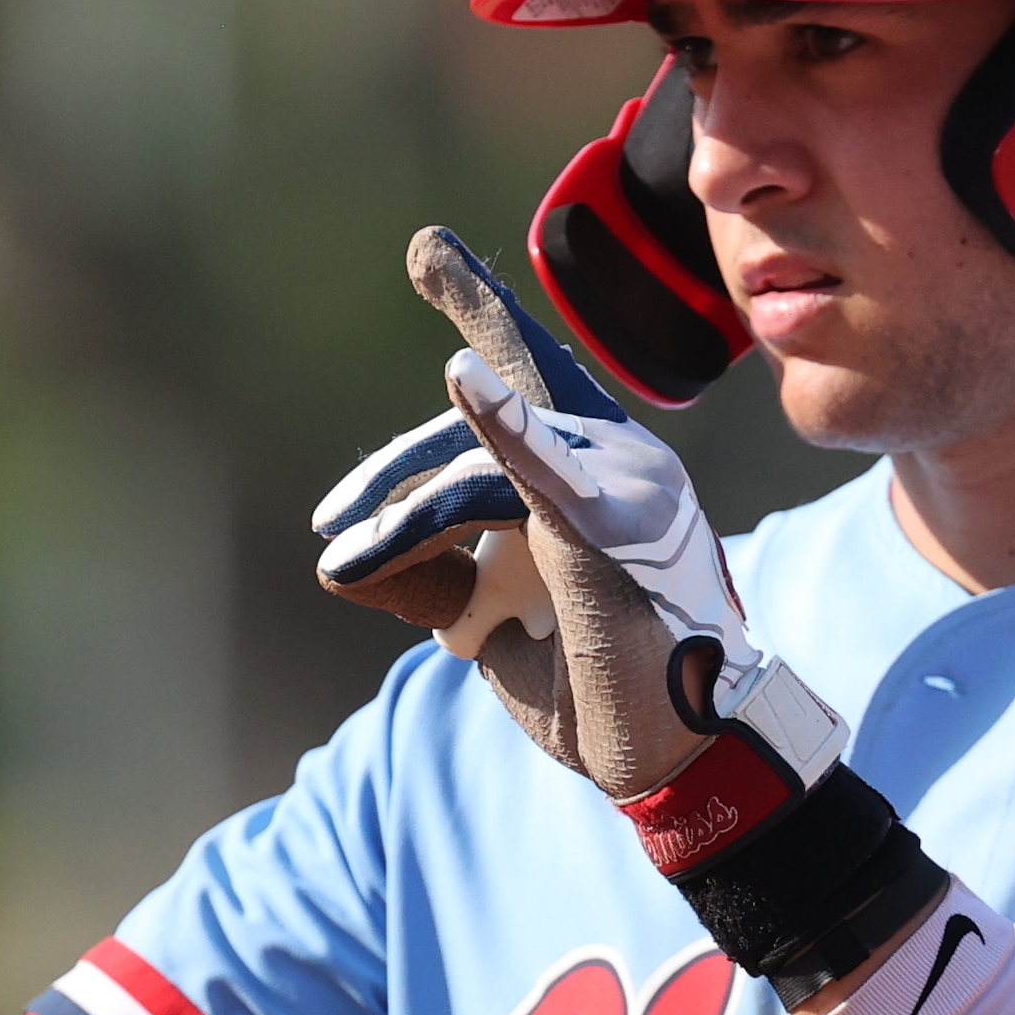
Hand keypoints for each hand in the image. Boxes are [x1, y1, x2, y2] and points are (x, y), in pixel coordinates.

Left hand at [313, 228, 843, 821]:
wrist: (678, 763)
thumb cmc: (602, 696)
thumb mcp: (496, 624)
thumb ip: (441, 577)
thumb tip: (353, 563)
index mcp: (599, 467)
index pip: (528, 371)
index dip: (477, 305)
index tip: (427, 251)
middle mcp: (618, 457)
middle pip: (472, 434)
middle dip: (392, 480)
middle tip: (336, 528)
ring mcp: (622, 483)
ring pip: (474, 472)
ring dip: (398, 520)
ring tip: (347, 562)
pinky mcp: (609, 523)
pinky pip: (539, 469)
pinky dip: (501, 423)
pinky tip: (465, 379)